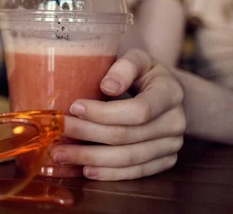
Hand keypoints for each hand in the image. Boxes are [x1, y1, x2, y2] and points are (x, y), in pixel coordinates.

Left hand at [51, 49, 185, 180]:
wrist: (169, 94)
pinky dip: (109, 173)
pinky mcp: (164, 161)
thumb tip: (108, 86)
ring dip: (91, 158)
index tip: (74, 107)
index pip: (138, 110)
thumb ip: (125, 66)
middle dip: (87, 134)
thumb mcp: (138, 59)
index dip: (104, 112)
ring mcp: (171, 145)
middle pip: (126, 136)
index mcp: (170, 93)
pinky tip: (85, 169)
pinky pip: (135, 172)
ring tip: (61, 154)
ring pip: (128, 158)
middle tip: (56, 132)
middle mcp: (175, 122)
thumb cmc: (145, 73)